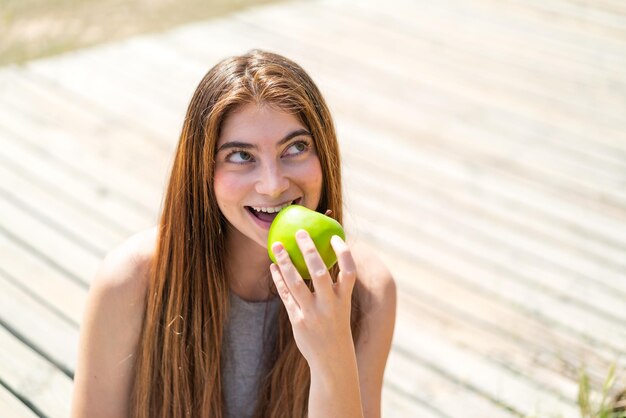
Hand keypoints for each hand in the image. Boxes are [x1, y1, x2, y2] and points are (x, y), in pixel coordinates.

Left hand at [269, 230, 356, 368]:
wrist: (332, 359)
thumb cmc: (336, 324)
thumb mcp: (341, 305)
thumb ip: (335, 284)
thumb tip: (324, 256)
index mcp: (344, 299)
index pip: (348, 271)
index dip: (343, 252)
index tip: (334, 237)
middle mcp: (330, 305)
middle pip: (319, 273)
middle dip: (309, 250)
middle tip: (299, 232)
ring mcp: (313, 314)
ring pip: (296, 283)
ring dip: (285, 263)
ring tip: (277, 246)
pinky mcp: (298, 321)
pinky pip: (286, 295)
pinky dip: (278, 279)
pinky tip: (273, 267)